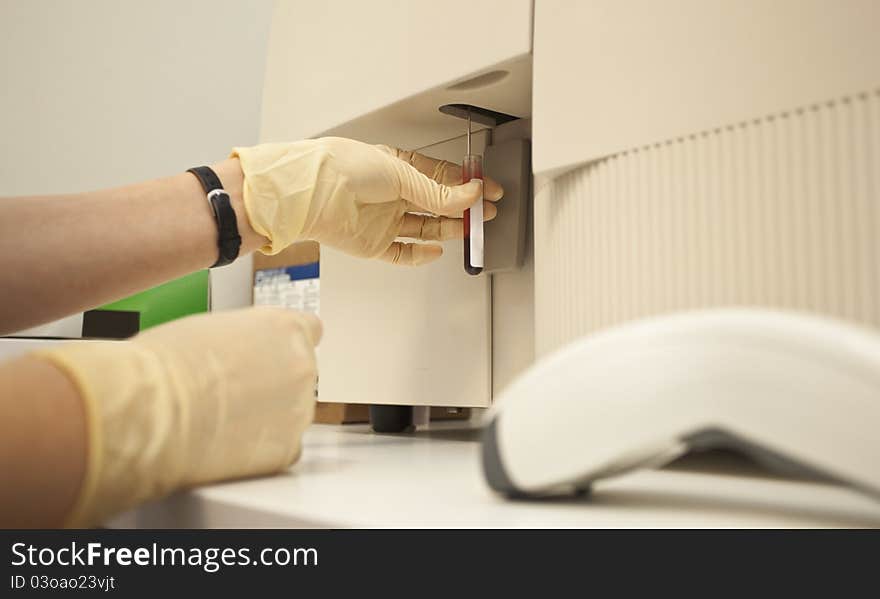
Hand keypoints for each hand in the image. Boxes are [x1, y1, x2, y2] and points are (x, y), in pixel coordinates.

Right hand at [35, 307, 321, 526]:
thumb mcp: (211, 327)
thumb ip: (243, 338)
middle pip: (299, 375)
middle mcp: (302, 366)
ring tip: (223, 419)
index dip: (286, 345)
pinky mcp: (287, 449)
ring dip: (268, 417)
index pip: (310, 331)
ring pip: (292, 413)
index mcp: (285, 328)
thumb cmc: (165, 365)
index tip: (272, 356)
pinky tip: (228, 444)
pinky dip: (261, 449)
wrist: (152, 411)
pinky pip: (282, 448)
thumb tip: (238, 350)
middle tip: (233, 393)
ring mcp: (299, 410)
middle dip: (274, 383)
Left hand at [233, 137, 503, 264]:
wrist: (311, 193)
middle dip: (462, 208)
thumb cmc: (345, 168)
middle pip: (435, 204)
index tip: (487, 190)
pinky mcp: (374, 244)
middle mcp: (391, 194)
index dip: (465, 184)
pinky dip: (421, 254)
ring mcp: (383, 220)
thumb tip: (468, 195)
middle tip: (485, 212)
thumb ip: (436, 191)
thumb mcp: (401, 173)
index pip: (440, 176)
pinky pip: (403, 253)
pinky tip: (436, 250)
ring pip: (425, 227)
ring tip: (469, 228)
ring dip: (448, 228)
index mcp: (396, 167)